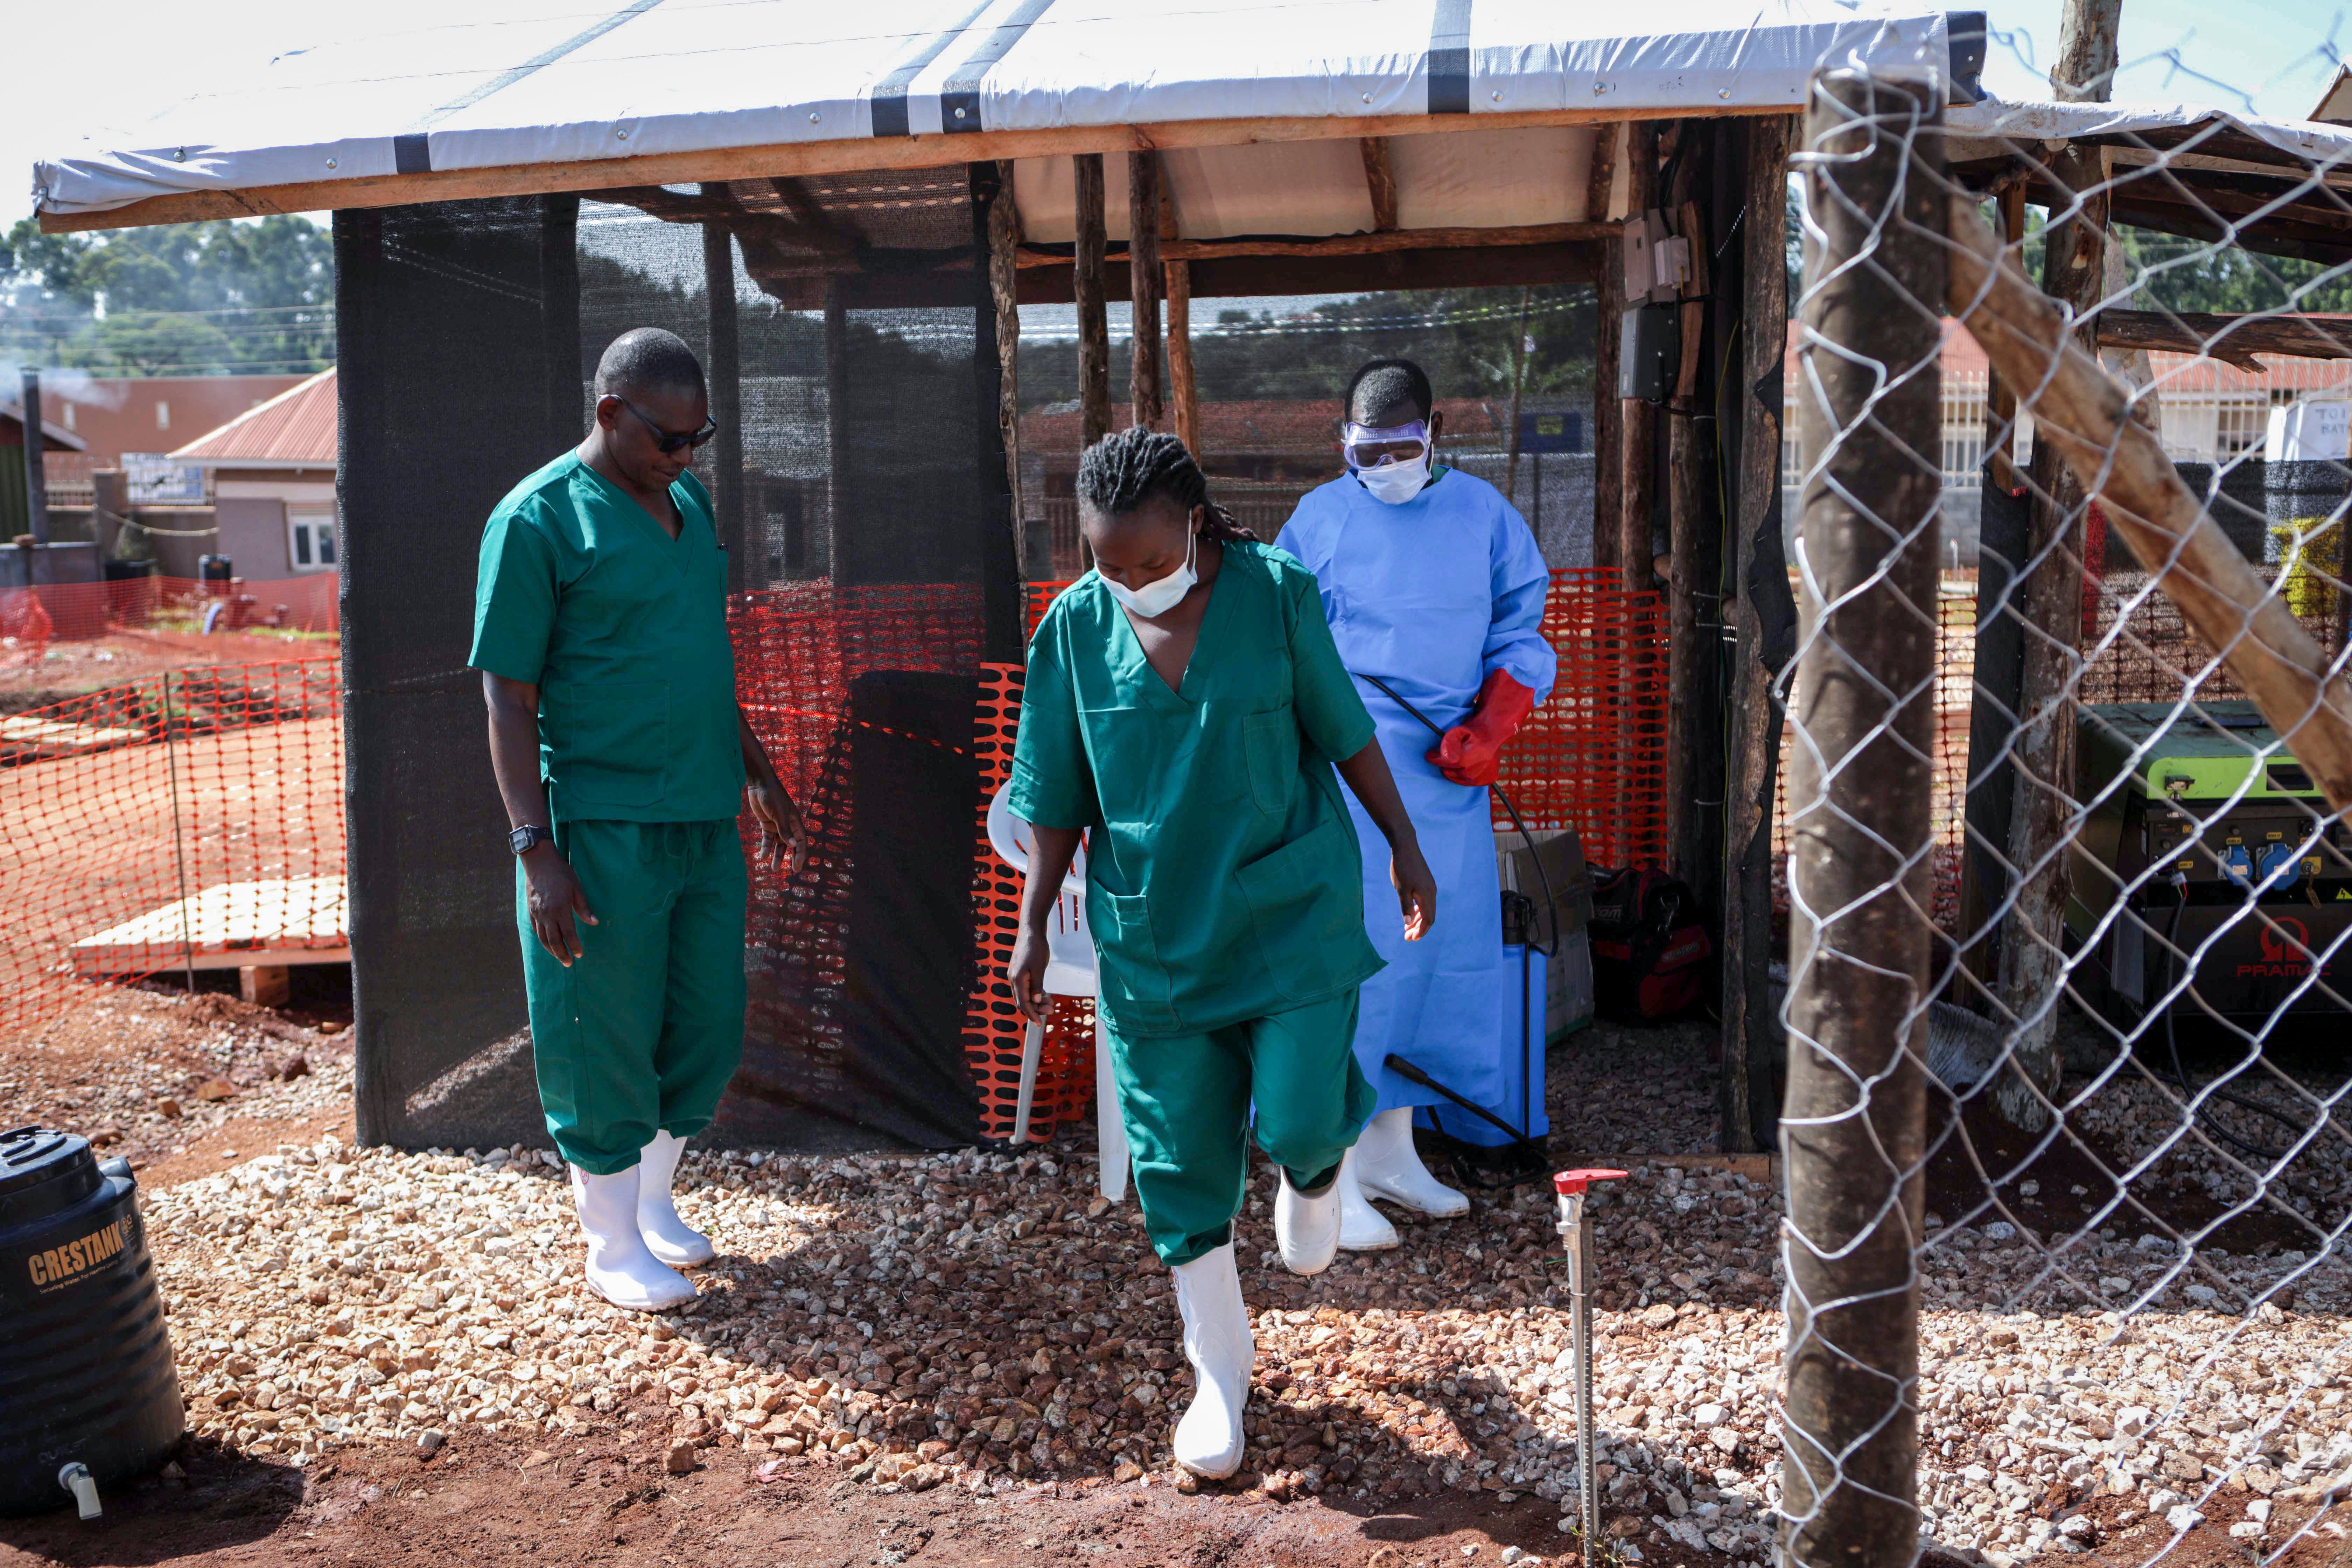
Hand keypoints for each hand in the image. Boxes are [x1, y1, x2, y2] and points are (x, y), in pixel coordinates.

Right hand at [522, 845, 596, 966]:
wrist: (538, 862)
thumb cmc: (561, 873)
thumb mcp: (576, 888)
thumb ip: (584, 908)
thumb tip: (594, 922)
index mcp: (560, 909)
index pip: (568, 934)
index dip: (574, 946)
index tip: (580, 954)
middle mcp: (546, 914)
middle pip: (554, 941)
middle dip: (562, 954)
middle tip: (569, 963)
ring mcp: (536, 913)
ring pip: (543, 938)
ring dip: (551, 950)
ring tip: (559, 958)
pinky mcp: (530, 911)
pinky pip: (536, 930)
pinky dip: (542, 940)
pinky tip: (548, 944)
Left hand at [745, 773, 804, 876]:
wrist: (759, 784)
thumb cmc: (772, 796)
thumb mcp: (778, 814)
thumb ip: (785, 830)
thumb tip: (793, 845)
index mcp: (794, 821)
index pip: (801, 841)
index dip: (800, 854)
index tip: (796, 867)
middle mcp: (787, 824)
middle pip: (791, 844)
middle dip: (790, 857)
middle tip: (789, 871)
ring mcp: (777, 824)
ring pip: (778, 844)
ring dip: (777, 855)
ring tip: (773, 868)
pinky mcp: (766, 823)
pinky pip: (767, 838)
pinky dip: (765, 847)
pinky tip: (762, 856)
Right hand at [1008, 924, 1051, 1022]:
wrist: (1031, 930)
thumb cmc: (1035, 947)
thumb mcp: (1039, 968)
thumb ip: (1037, 986)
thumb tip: (1036, 1001)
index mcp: (1016, 979)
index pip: (1022, 1003)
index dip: (1031, 1014)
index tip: (1038, 1024)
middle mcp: (1013, 979)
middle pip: (1023, 1001)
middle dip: (1036, 1008)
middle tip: (1052, 1009)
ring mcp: (1015, 975)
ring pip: (1024, 994)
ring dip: (1036, 1001)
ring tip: (1050, 1002)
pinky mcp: (1019, 971)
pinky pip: (1025, 987)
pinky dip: (1034, 992)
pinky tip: (1044, 994)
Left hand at [1390, 840, 1436, 941]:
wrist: (1405, 846)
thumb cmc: (1401, 867)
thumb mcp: (1401, 889)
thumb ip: (1405, 907)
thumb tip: (1409, 924)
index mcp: (1427, 895)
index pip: (1428, 919)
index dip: (1421, 931)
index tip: (1412, 939)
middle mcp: (1432, 892)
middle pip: (1429, 916)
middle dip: (1419, 929)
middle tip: (1407, 938)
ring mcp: (1430, 886)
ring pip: (1427, 909)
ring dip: (1418, 920)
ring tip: (1407, 929)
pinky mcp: (1426, 882)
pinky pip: (1425, 901)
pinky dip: (1419, 910)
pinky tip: (1410, 913)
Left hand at [1427, 722, 1503, 786]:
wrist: (1494, 732)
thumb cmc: (1474, 731)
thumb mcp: (1458, 731)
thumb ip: (1449, 742)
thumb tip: (1444, 756)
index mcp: (1467, 759)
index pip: (1444, 763)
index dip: (1434, 758)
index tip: (1430, 755)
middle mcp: (1476, 771)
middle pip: (1450, 772)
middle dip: (1446, 764)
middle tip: (1449, 755)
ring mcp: (1483, 777)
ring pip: (1458, 779)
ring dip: (1455, 771)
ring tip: (1460, 759)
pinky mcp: (1488, 780)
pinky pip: (1469, 782)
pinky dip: (1465, 776)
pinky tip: (1468, 766)